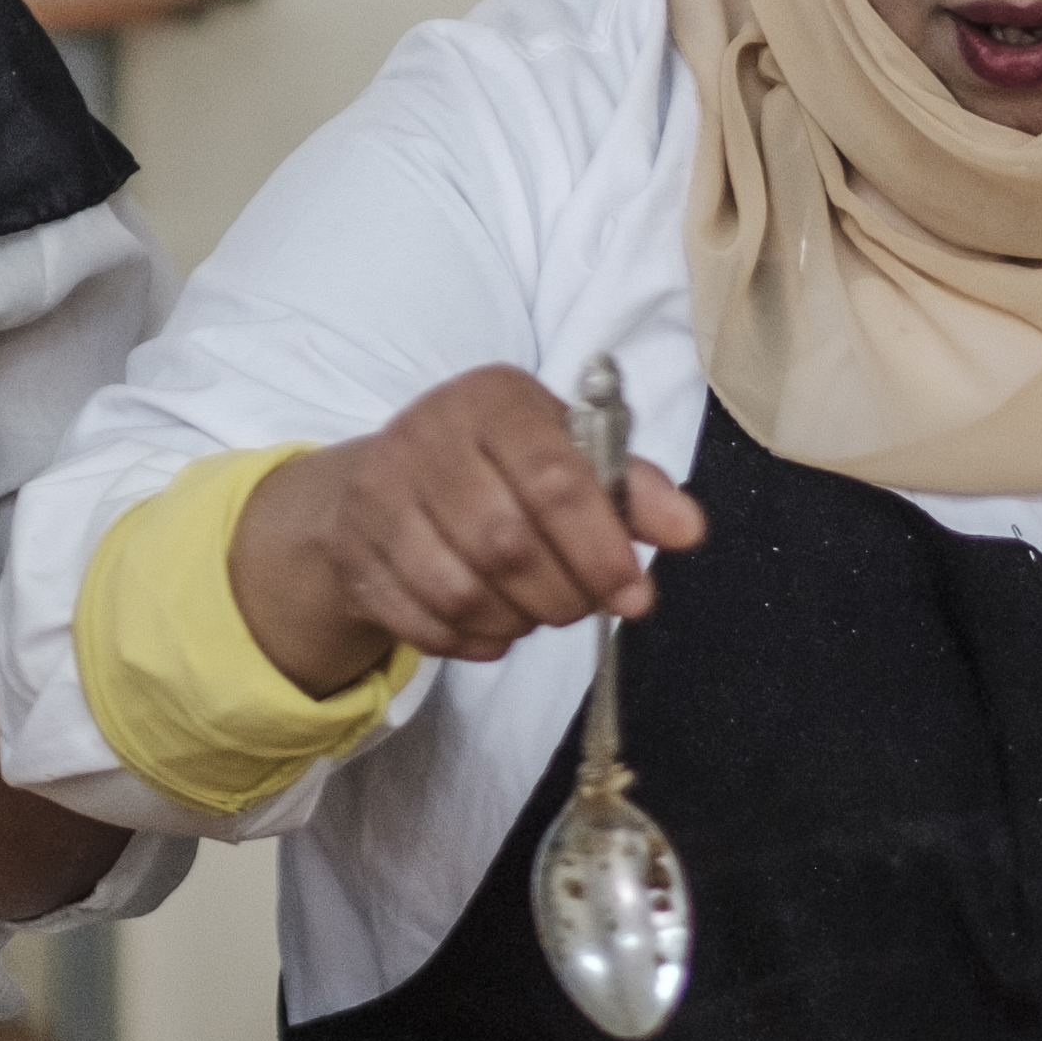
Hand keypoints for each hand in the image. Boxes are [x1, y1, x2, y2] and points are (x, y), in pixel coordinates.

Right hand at [227, 368, 710, 693]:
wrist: (382, 484)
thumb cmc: (495, 467)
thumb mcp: (563, 454)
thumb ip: (629, 489)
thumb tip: (687, 529)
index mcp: (492, 400)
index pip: (553, 479)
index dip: (600, 548)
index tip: (634, 594)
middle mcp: (426, 437)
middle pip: (506, 544)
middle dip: (562, 595)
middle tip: (585, 606)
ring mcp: (379, 498)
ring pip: (460, 591)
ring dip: (516, 621)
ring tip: (537, 612)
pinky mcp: (354, 556)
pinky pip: (423, 623)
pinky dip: (472, 641)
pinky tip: (493, 627)